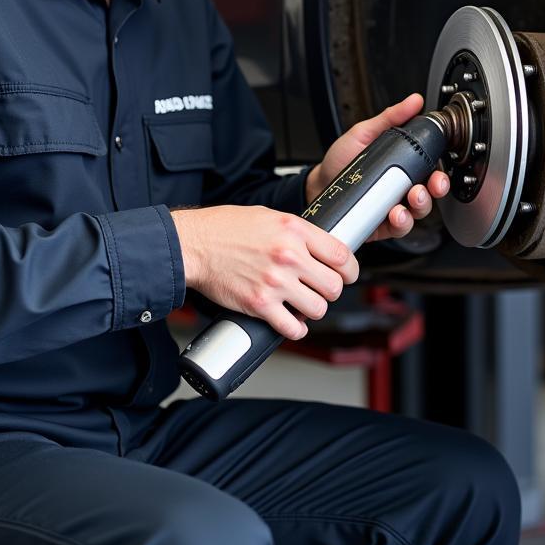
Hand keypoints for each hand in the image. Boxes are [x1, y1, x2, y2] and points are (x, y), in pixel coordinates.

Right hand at [172, 205, 358, 339]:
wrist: (194, 244)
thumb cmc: (225, 228)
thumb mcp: (269, 216)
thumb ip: (297, 232)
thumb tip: (319, 248)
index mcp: (294, 230)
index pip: (342, 255)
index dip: (350, 270)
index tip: (346, 275)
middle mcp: (289, 256)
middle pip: (334, 286)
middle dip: (330, 291)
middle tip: (319, 289)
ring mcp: (276, 282)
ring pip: (318, 309)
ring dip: (312, 309)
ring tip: (300, 303)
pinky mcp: (260, 304)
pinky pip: (293, 328)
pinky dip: (294, 328)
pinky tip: (288, 319)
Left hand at [304, 93, 450, 242]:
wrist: (318, 183)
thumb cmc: (341, 160)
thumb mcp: (365, 133)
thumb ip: (390, 118)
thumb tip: (414, 101)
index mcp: (402, 167)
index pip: (430, 172)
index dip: (439, 175)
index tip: (438, 174)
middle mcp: (401, 189)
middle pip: (430, 194)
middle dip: (434, 192)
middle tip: (424, 188)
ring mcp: (392, 207)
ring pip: (417, 213)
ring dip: (419, 207)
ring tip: (408, 199)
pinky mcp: (381, 224)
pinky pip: (399, 228)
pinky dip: (401, 222)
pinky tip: (395, 214)